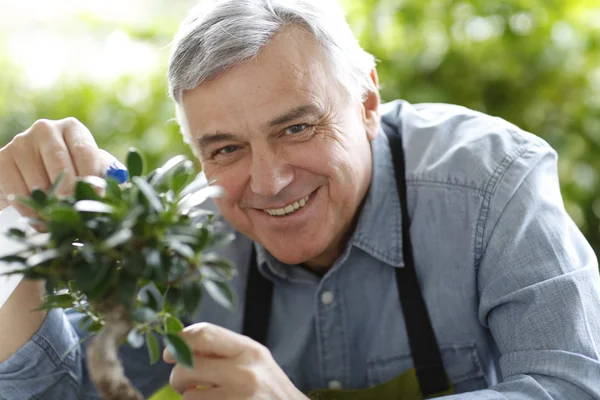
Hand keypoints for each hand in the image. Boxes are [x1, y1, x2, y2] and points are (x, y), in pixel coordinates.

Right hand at [0, 118, 114, 222]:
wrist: (28, 175)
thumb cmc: (71, 172)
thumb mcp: (90, 168)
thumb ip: (108, 173)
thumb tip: (124, 181)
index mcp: (73, 128)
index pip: (85, 151)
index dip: (93, 177)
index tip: (98, 198)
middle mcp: (46, 129)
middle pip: (60, 164)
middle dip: (71, 192)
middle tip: (77, 211)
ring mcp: (21, 142)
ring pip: (39, 181)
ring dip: (51, 205)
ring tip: (60, 219)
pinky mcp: (2, 159)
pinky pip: (18, 192)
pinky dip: (31, 211)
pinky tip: (40, 219)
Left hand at [164, 322, 308, 399]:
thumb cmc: (269, 389)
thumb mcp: (254, 361)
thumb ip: (223, 351)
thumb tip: (178, 349)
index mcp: (249, 350)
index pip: (204, 334)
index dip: (179, 341)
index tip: (169, 353)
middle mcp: (244, 372)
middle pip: (187, 366)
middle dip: (178, 377)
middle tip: (185, 383)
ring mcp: (237, 398)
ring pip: (188, 396)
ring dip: (189, 399)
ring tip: (206, 398)